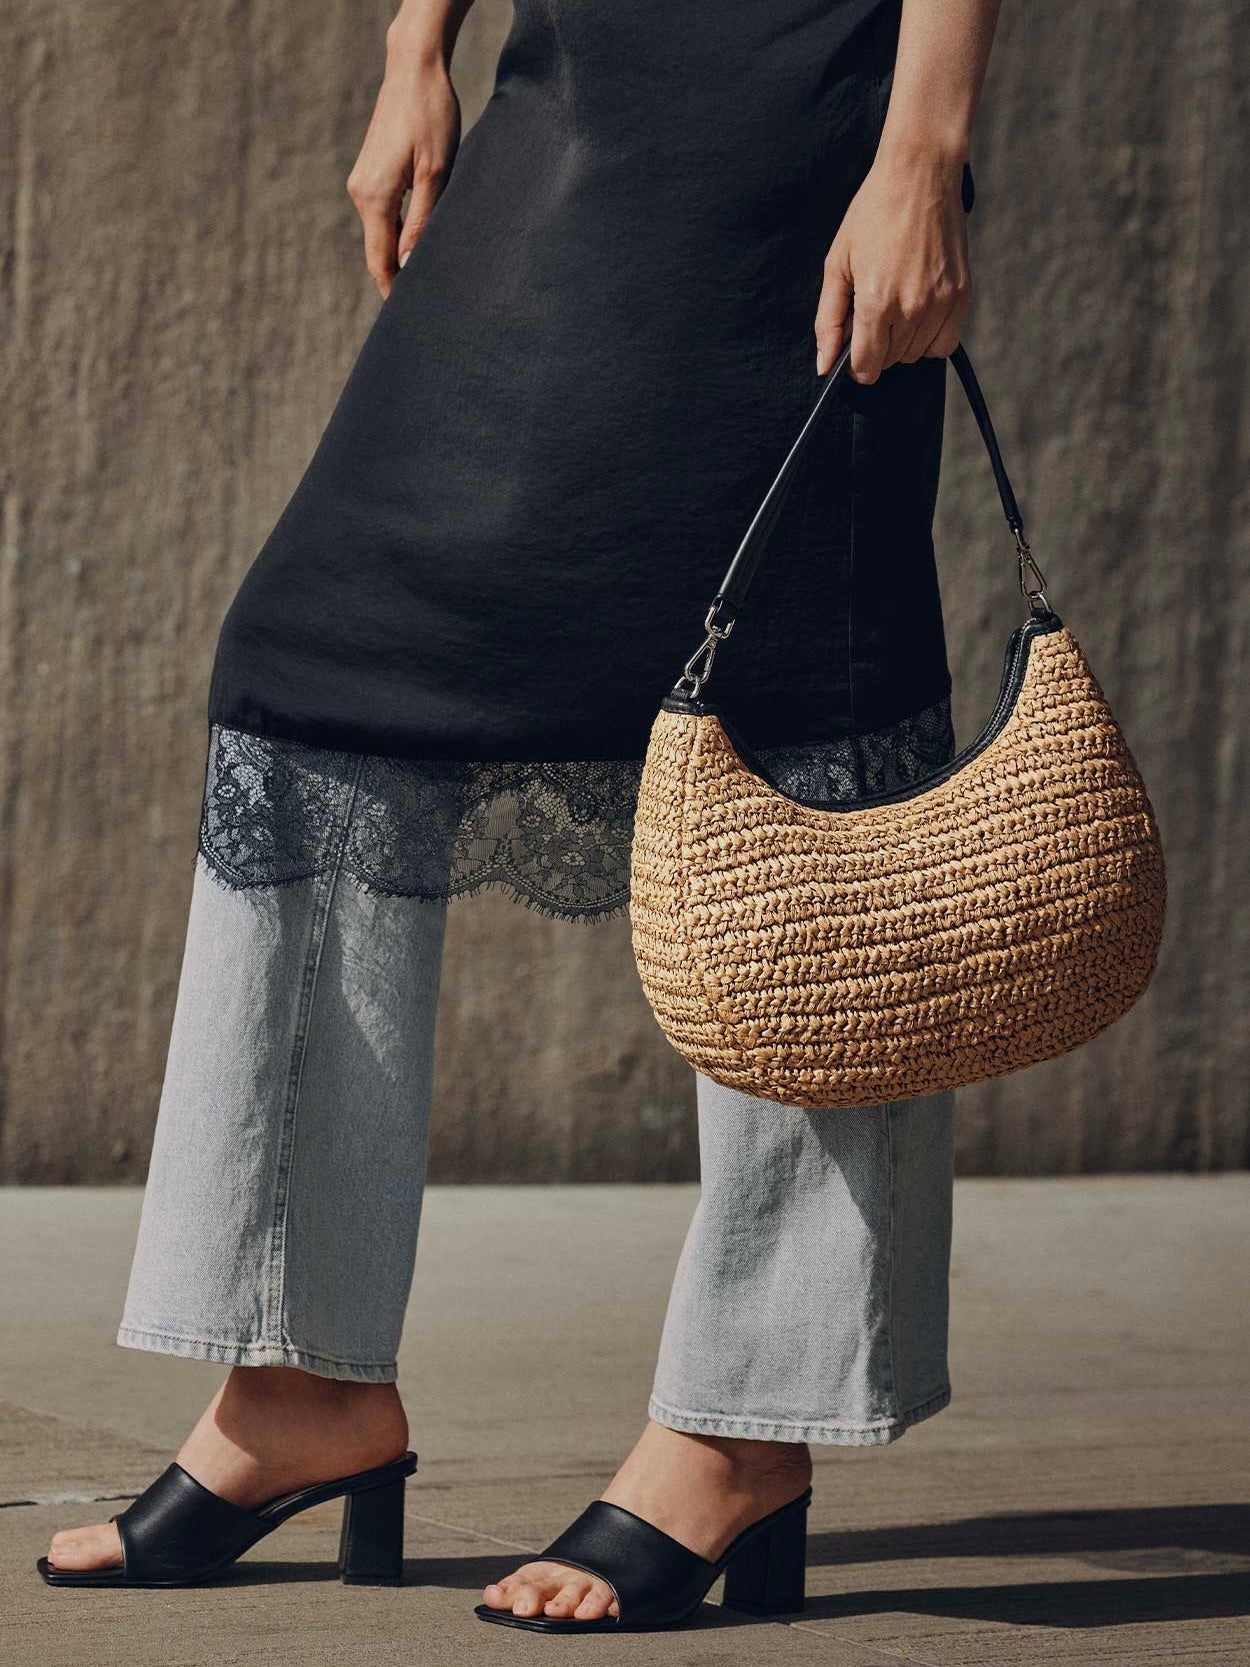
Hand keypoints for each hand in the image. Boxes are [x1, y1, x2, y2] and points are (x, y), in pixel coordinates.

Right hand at [347, 41, 460, 298]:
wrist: (414, 68)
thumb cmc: (431, 115)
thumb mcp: (436, 173)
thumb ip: (423, 222)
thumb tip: (411, 266)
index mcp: (374, 197)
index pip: (379, 260)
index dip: (393, 291)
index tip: (407, 318)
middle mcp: (361, 192)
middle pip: (379, 250)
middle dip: (399, 277)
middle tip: (425, 306)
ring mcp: (364, 181)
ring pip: (382, 233)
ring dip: (402, 254)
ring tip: (428, 278)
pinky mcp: (372, 171)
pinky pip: (385, 214)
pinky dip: (400, 232)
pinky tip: (420, 242)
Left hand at [814, 147, 970, 383]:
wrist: (921, 174)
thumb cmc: (874, 214)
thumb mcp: (837, 264)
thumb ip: (828, 320)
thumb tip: (823, 365)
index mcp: (875, 302)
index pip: (866, 368)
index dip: (854, 365)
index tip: (853, 349)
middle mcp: (910, 309)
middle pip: (890, 362)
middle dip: (876, 347)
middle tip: (872, 310)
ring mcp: (940, 304)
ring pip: (916, 355)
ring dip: (902, 342)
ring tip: (895, 303)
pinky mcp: (961, 296)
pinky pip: (945, 344)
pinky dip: (930, 339)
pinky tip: (918, 313)